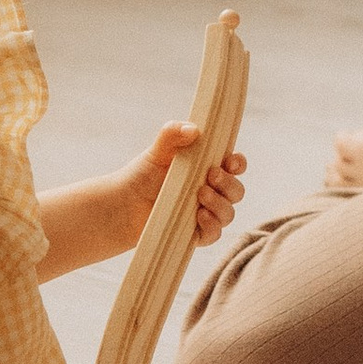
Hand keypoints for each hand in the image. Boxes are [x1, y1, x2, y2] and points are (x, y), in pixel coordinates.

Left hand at [122, 123, 248, 251]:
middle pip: (236, 191)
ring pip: (228, 213)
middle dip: (228, 184)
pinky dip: (211, 226)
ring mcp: (205, 213)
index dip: (238, 164)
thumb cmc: (143, 175)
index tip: (231, 162)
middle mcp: (211, 191)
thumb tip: (193, 129)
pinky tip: (199, 216)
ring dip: (219, 204)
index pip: (235, 166)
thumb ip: (172, 133)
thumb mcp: (157, 150)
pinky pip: (214, 234)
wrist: (123, 204)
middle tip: (210, 175)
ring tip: (200, 195)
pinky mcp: (195, 233)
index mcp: (208, 168)